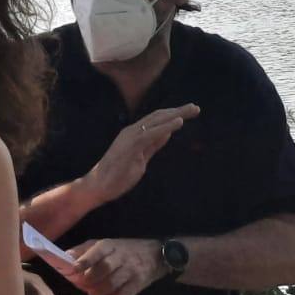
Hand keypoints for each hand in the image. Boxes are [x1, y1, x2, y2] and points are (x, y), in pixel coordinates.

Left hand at [65, 239, 168, 294]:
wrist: (156, 255)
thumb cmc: (124, 250)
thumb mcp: (106, 244)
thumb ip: (85, 250)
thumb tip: (66, 256)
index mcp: (110, 245)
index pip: (98, 250)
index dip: (85, 260)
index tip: (74, 269)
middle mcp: (121, 256)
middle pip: (104, 268)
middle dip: (90, 280)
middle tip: (84, 285)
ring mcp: (131, 270)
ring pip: (112, 284)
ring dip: (98, 292)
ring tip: (94, 293)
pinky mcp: (138, 284)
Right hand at [81, 105, 199, 204]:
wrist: (98, 186)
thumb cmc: (117, 174)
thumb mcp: (141, 158)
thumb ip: (153, 145)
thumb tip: (167, 133)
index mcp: (135, 134)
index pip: (156, 121)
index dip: (173, 115)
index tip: (189, 113)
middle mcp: (132, 131)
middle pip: (158, 117)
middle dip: (178, 111)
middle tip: (196, 107)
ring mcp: (130, 137)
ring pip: (156, 121)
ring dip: (175, 114)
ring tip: (191, 110)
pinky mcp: (130, 146)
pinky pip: (151, 133)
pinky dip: (165, 126)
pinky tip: (178, 122)